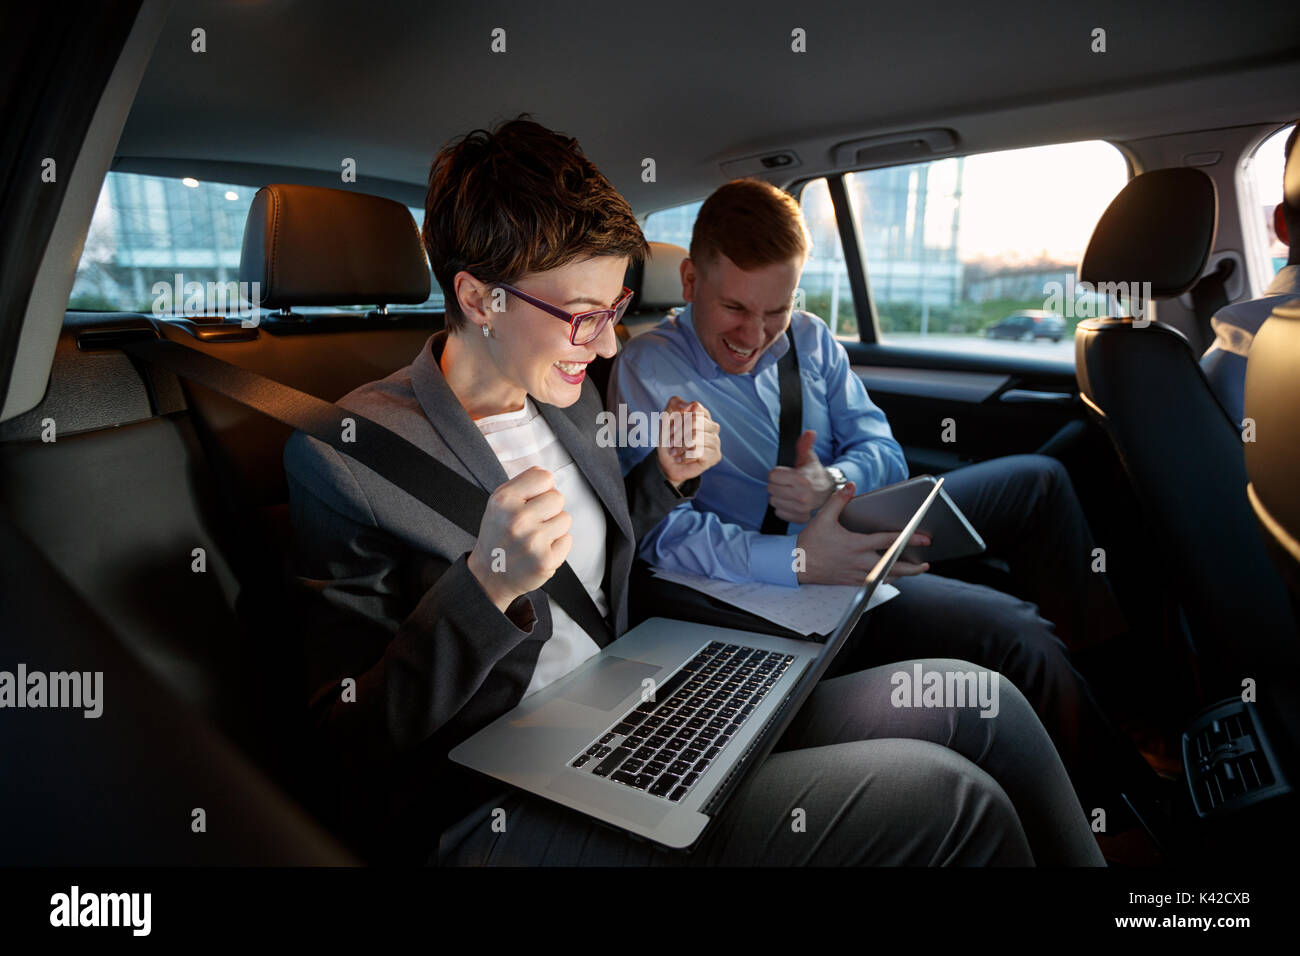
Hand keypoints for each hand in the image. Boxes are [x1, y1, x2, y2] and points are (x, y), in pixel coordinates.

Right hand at [467, 466, 572, 611]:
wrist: (490, 575)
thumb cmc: (498, 535)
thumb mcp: (499, 503)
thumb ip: (522, 483)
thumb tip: (545, 472)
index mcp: (504, 500)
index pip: (545, 477)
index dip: (541, 489)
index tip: (531, 502)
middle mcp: (517, 519)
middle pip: (558, 497)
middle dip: (549, 509)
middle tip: (532, 523)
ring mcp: (532, 541)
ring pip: (565, 519)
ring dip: (554, 528)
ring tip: (535, 538)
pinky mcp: (545, 561)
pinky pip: (567, 540)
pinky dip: (557, 546)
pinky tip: (539, 551)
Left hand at [657, 395, 721, 487]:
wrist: (667, 462)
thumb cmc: (669, 439)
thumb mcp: (667, 417)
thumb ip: (675, 403)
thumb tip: (689, 406)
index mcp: (703, 414)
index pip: (695, 408)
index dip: (679, 419)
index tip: (669, 430)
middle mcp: (713, 426)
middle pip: (695, 422)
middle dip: (678, 433)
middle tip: (670, 443)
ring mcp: (716, 441)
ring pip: (696, 437)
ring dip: (680, 446)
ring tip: (674, 452)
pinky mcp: (715, 455)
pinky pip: (699, 452)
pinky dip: (685, 456)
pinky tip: (681, 459)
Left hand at [767, 429, 835, 523]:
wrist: (827, 491)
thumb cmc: (813, 473)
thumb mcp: (808, 457)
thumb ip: (805, 444)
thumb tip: (810, 432)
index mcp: (802, 479)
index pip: (772, 475)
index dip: (777, 473)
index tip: (786, 474)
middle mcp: (802, 495)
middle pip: (771, 488)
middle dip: (777, 484)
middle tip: (788, 483)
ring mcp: (801, 508)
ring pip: (773, 501)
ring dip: (779, 496)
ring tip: (790, 492)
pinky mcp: (799, 518)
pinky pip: (778, 512)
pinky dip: (783, 507)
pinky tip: (791, 502)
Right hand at [794, 482, 930, 584]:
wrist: (796, 563)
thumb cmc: (810, 541)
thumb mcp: (823, 518)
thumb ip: (839, 500)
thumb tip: (851, 486)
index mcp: (856, 544)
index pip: (888, 541)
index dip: (908, 539)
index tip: (922, 538)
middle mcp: (859, 561)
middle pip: (893, 566)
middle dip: (912, 567)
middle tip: (924, 564)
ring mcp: (856, 573)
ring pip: (885, 577)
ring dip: (901, 575)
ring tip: (913, 571)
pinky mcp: (851, 581)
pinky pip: (873, 582)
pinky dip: (885, 579)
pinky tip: (891, 576)